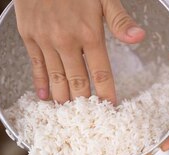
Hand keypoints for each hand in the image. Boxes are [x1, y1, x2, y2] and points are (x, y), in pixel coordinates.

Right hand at [15, 0, 145, 103]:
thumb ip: (120, 20)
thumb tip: (139, 38)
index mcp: (89, 33)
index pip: (102, 73)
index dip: (107, 94)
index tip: (111, 109)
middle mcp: (67, 41)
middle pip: (78, 82)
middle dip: (85, 104)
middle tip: (90, 121)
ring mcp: (45, 40)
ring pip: (57, 79)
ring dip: (64, 99)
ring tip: (69, 116)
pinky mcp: (29, 36)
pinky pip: (36, 67)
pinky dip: (41, 84)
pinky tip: (46, 99)